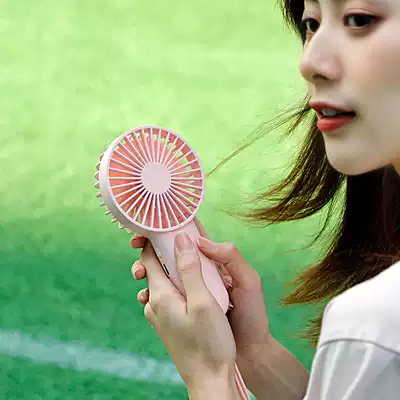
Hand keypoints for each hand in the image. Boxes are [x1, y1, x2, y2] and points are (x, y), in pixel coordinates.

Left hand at [132, 230, 238, 396]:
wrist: (209, 380)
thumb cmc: (210, 342)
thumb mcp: (203, 301)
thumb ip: (189, 268)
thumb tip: (179, 238)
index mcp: (160, 295)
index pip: (149, 256)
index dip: (155, 238)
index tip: (165, 225)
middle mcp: (154, 304)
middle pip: (153, 268)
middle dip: (164, 251)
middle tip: (183, 241)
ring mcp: (159, 316)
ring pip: (161, 282)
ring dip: (172, 268)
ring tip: (190, 261)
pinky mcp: (168, 324)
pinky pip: (167, 295)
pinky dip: (176, 283)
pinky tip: (192, 287)